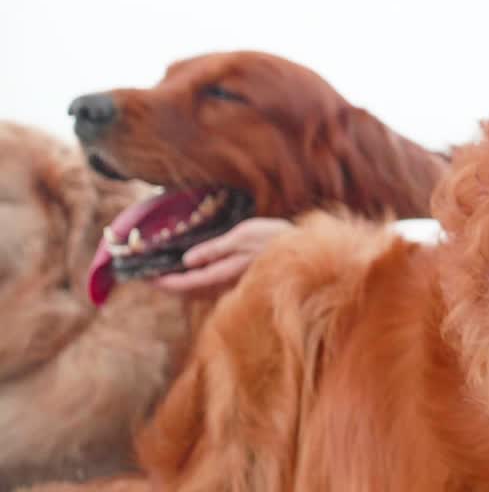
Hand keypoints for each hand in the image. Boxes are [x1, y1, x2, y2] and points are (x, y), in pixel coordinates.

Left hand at [151, 217, 292, 297]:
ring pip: (200, 290)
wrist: (304, 250)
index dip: (166, 282)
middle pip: (191, 291)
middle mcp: (228, 284)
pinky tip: (190, 273)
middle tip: (147, 275)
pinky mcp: (239, 281)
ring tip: (163, 274)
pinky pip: (210, 285)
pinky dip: (196, 280)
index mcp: (226, 272)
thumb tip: (187, 261)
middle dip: (169, 284)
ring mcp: (234, 284)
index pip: (188, 283)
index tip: (146, 279)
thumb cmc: (275, 238)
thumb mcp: (244, 235)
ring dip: (181, 283)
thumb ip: (216, 249)